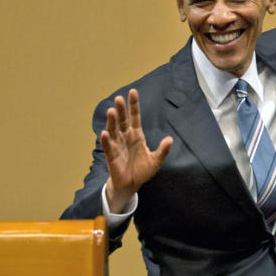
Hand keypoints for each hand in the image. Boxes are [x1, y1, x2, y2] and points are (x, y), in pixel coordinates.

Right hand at [101, 89, 171, 211]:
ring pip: (114, 130)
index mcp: (137, 135)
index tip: (133, 92)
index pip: (135, 117)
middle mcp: (126, 137)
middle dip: (121, 110)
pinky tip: (106, 132)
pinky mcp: (111, 155)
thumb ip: (162, 150)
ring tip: (111, 111)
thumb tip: (170, 139)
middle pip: (122, 120)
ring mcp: (118, 145)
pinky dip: (107, 140)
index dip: (133, 105)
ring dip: (112, 121)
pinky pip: (109, 146)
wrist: (131, 184)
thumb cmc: (143, 170)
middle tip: (119, 98)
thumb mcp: (156, 160)